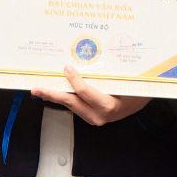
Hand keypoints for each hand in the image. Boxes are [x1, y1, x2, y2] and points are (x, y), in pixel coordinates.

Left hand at [30, 65, 149, 126]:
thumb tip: (88, 58)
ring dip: (55, 97)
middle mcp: (98, 115)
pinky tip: (57, 92)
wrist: (140, 103)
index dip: (74, 80)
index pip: (84, 92)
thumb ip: (107, 74)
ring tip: (41, 89)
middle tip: (36, 88)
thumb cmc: (135, 90)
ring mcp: (94, 118)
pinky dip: (65, 98)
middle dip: (51, 94)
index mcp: (107, 105)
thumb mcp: (124, 80)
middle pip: (70, 103)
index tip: (67, 69)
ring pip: (70, 106)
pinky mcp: (91, 117)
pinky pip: (75, 107)